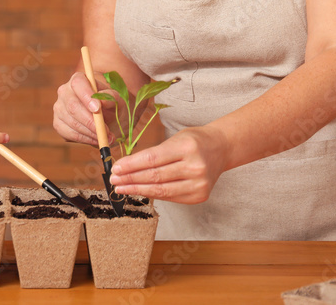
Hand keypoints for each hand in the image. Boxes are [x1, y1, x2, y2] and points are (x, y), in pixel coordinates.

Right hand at [52, 71, 116, 146]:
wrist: (110, 121)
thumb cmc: (113, 107)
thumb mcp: (118, 100)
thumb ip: (112, 97)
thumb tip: (102, 100)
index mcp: (79, 80)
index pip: (78, 83)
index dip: (86, 96)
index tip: (97, 109)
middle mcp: (65, 92)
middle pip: (72, 106)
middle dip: (90, 121)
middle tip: (106, 131)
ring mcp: (59, 108)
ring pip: (72, 122)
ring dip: (91, 133)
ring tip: (107, 137)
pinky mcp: (58, 124)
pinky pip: (69, 134)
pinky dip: (85, 139)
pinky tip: (96, 139)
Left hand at [109, 126, 229, 203]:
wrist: (221, 148)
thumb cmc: (194, 141)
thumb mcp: (175, 139)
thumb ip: (154, 153)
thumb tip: (126, 167)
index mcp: (187, 147)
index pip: (152, 158)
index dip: (131, 165)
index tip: (116, 168)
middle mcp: (195, 166)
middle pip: (155, 176)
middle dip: (130, 179)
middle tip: (114, 180)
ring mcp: (199, 184)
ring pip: (161, 190)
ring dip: (137, 189)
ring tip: (122, 188)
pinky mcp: (199, 196)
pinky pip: (170, 197)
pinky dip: (152, 194)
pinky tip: (139, 191)